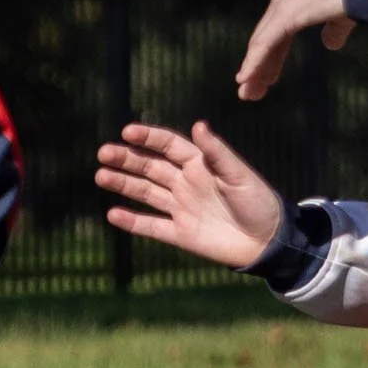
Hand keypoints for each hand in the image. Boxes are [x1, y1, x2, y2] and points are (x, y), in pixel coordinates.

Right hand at [96, 121, 284, 268]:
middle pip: (150, 167)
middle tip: (103, 153)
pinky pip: (151, 226)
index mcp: (200, 164)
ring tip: (100, 176)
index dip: (148, 138)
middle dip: (127, 159)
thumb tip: (199, 124)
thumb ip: (217, 152)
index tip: (127, 132)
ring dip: (123, 184)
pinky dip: (132, 221)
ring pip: (145, 193)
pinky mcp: (179, 233)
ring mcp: (180, 208)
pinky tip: (113, 214)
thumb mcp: (239, 175)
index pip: (168, 146)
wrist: (266, 242)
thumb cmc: (258, 203)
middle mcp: (186, 183)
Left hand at [234, 0, 353, 99]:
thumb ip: (334, 30)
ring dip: (253, 70)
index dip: (270, 57)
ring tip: (247, 94)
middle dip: (258, 67)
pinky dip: (254, 62)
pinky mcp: (287, 12)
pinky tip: (245, 79)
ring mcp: (283, 2)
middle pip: (264, 38)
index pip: (276, 32)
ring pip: (261, 43)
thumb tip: (330, 44)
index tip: (266, 79)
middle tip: (250, 92)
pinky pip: (265, 43)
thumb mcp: (343, 17)